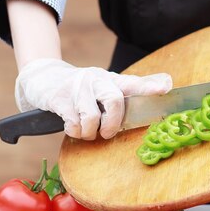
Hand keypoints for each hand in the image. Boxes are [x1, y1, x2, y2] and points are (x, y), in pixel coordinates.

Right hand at [15, 58, 172, 139]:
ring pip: (92, 117)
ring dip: (90, 132)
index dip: (149, 87)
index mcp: (110, 79)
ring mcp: (77, 88)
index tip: (166, 87)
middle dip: (112, 124)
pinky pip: (73, 122)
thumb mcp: (101, 88)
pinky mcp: (60, 97)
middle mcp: (96, 80)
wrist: (42, 78)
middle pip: (114, 101)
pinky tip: (72, 127)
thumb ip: (123, 96)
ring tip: (86, 132)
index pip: (133, 83)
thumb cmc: (80, 90)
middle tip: (107, 133)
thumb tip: (153, 99)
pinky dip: (75, 131)